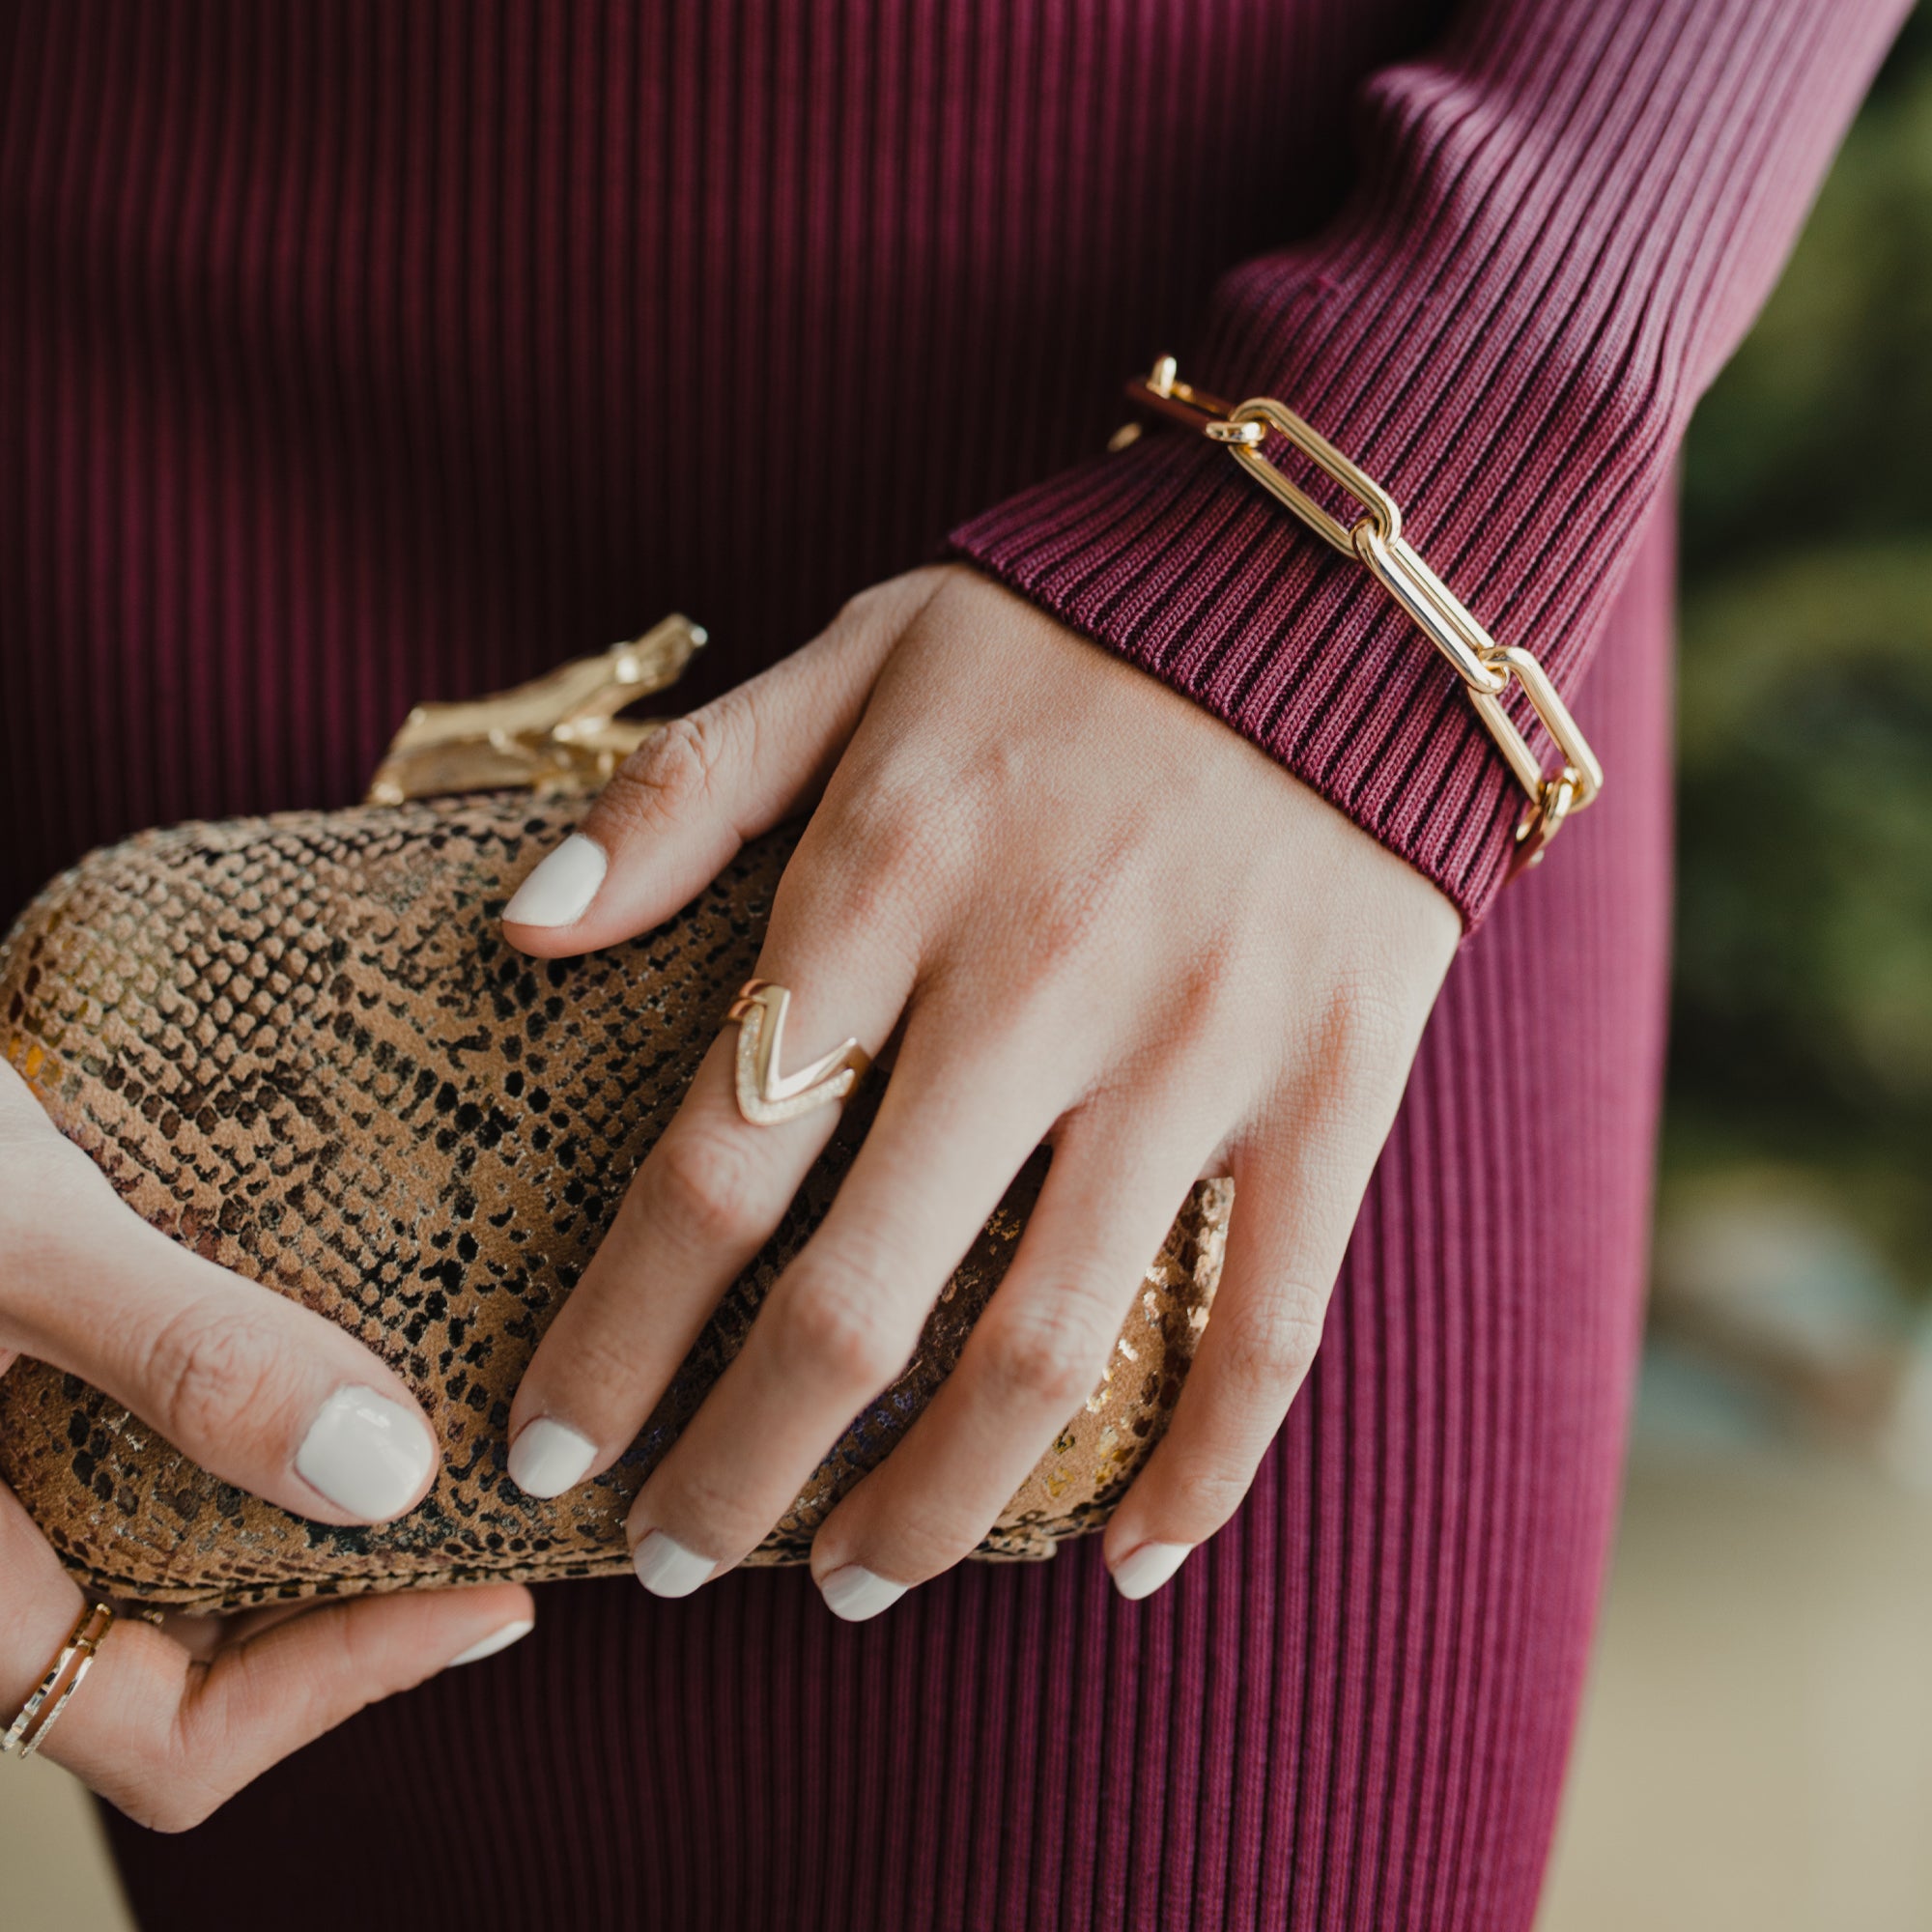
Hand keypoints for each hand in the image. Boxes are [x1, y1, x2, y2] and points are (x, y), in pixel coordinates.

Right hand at [0, 1063, 534, 1827]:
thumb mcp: (10, 1239)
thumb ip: (181, 1355)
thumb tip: (384, 1475)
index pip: (168, 1737)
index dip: (344, 1689)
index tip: (491, 1594)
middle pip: (200, 1656)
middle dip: (357, 1605)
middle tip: (504, 1513)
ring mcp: (7, 1463)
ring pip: (185, 1558)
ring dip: (320, 1517)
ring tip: (458, 1432)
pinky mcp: (29, 1378)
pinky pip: (159, 1449)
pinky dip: (264, 1426)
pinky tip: (354, 1346)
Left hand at [501, 564, 1458, 1614]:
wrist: (1338, 592)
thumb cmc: (1069, 632)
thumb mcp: (857, 657)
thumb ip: (682, 794)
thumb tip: (523, 930)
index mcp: (890, 880)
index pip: (714, 1167)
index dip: (617, 1336)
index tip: (552, 1445)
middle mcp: (1036, 985)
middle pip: (855, 1301)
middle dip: (741, 1467)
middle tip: (678, 1554)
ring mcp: (1198, 1053)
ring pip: (1047, 1353)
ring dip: (936, 1507)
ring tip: (858, 1582)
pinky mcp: (1333, 1091)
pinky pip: (1271, 1327)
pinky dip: (1199, 1471)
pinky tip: (1129, 1561)